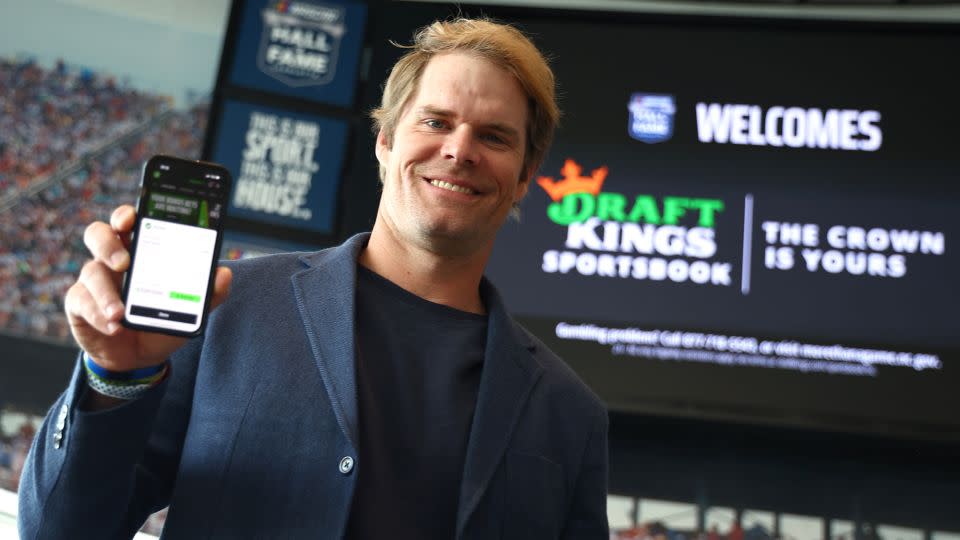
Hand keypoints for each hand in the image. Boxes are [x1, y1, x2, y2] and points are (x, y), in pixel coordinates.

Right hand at [64, 205, 231, 371]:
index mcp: (138, 250)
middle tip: (125, 262)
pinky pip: (82, 303)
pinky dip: (99, 314)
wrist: (139, 356)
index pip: (127, 222)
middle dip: (108, 243)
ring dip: (106, 293)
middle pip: (98, 234)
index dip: (126, 215)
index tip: (132, 218)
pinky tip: (114, 325)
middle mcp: (112, 260)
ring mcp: (93, 281)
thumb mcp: (188, 308)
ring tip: (121, 312)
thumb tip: (224, 274)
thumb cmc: (160, 320)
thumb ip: (208, 292)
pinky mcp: (79, 304)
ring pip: (90, 272)